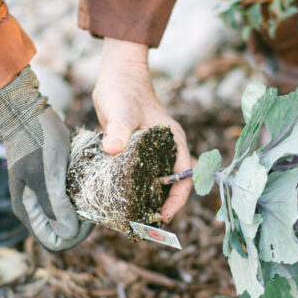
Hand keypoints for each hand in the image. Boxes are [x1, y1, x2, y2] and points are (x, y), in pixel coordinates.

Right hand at [0, 67, 92, 251]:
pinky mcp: (50, 182)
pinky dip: (80, 197)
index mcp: (28, 211)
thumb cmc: (36, 139)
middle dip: (81, 225)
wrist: (25, 110)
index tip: (90, 217)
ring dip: (82, 211)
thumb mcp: (47, 173)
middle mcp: (33, 207)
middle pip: (62, 231)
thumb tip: (68, 233)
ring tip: (97, 195)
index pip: (54, 242)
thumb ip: (55, 205)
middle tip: (98, 205)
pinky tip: (91, 184)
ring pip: (66, 216)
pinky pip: (67, 199)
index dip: (74, 236)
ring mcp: (41, 195)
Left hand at [93, 39, 191, 223]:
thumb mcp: (122, 111)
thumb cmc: (124, 89)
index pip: (184, 177)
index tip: (163, 215)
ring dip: (147, 198)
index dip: (177, 199)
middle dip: (161, 205)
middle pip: (171, 184)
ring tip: (133, 216)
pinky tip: (120, 198)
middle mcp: (166, 148)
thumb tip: (113, 149)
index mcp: (174, 141)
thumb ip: (119, 130)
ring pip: (156, 181)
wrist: (116, 74)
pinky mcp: (137, 151)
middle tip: (145, 223)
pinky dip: (134, 187)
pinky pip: (140, 174)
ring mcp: (152, 150)